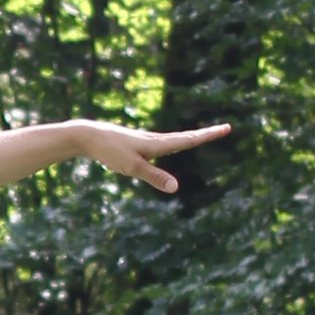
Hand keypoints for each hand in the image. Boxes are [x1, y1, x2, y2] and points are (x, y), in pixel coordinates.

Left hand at [69, 119, 231, 193]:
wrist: (88, 136)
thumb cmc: (110, 151)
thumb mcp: (133, 167)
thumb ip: (155, 177)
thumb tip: (176, 187)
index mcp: (158, 144)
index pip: (189, 139)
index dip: (209, 135)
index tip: (227, 127)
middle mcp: (155, 140)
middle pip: (186, 137)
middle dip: (205, 134)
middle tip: (224, 128)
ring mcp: (145, 141)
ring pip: (173, 140)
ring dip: (190, 137)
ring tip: (202, 136)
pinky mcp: (135, 144)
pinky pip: (160, 144)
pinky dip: (172, 143)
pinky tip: (166, 147)